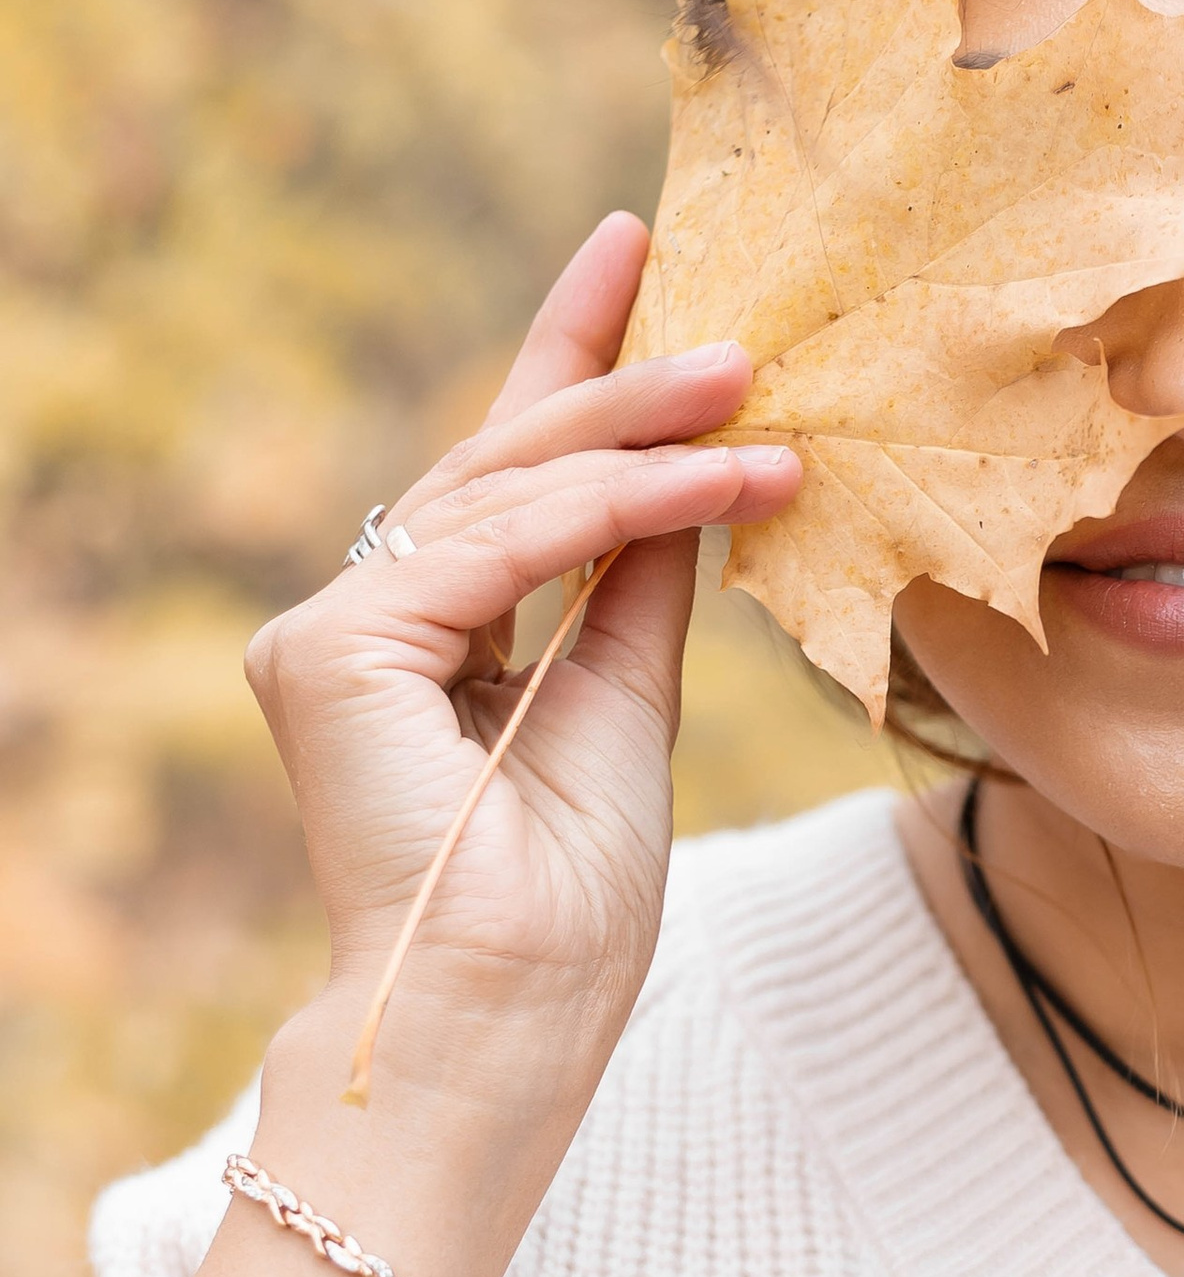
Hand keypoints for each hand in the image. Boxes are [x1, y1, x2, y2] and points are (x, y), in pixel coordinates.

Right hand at [246, 212, 799, 1117]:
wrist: (514, 1019)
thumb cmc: (568, 905)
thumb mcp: (630, 698)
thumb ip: (638, 578)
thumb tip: (695, 466)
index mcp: (429, 637)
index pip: (510, 475)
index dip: (571, 362)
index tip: (635, 257)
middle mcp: (364, 622)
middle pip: (503, 466)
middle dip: (618, 381)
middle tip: (730, 321)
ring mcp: (333, 633)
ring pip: (506, 493)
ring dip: (645, 442)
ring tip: (757, 400)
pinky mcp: (332, 652)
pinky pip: (502, 548)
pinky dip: (614, 509)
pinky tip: (715, 479)